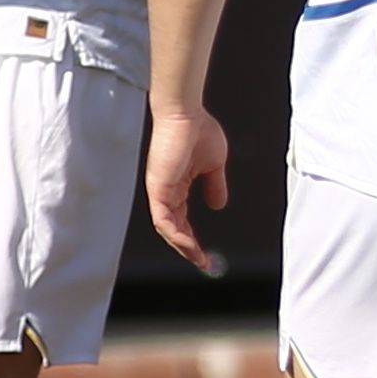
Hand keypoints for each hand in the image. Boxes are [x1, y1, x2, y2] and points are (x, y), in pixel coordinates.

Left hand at [145, 104, 231, 273]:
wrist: (186, 115)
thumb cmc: (198, 131)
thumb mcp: (214, 165)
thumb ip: (215, 186)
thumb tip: (218, 204)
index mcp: (176, 185)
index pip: (181, 219)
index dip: (192, 237)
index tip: (205, 252)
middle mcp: (165, 191)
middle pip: (173, 228)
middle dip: (188, 248)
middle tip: (203, 263)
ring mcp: (160, 191)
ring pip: (167, 228)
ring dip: (182, 246)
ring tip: (198, 258)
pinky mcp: (158, 188)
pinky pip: (163, 219)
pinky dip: (176, 234)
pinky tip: (189, 244)